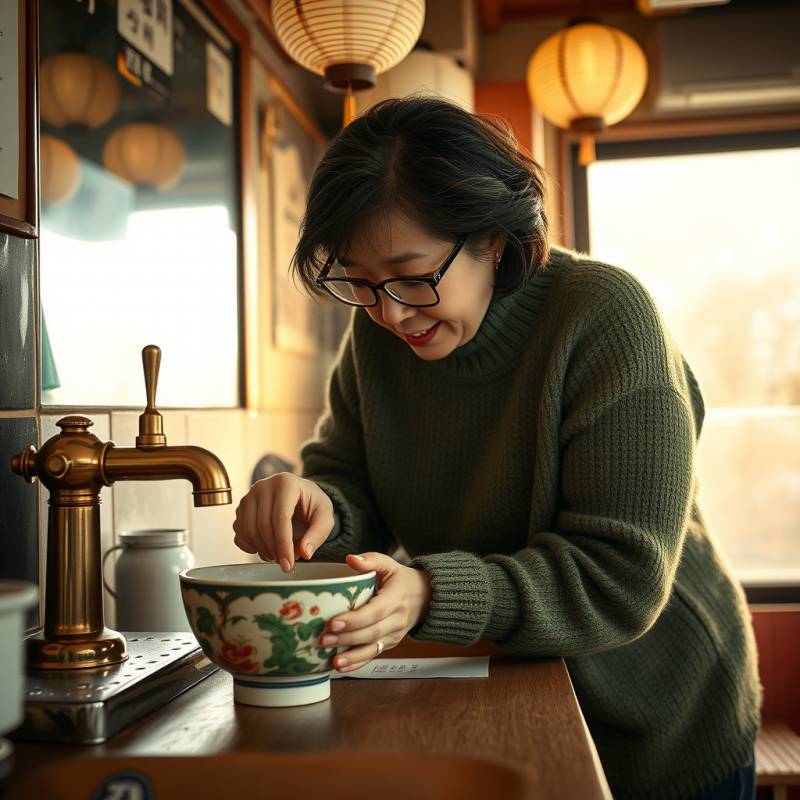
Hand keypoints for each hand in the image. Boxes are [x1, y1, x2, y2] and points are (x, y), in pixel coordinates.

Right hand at [232, 473, 334, 571]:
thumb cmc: (312, 504)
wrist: (302, 496)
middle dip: (273, 549)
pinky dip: (247, 544)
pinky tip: (261, 549)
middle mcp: (264, 486)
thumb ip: (317, 534)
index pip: (280, 518)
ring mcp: (250, 495)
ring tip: (277, 555)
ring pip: (249, 529)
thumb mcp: (324, 517)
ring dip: (262, 549)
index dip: (283, 544)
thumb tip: (304, 552)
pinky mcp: (242, 506)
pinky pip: (239, 530)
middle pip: (263, 525)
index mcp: (286, 483)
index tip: (287, 564)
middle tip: (285, 562)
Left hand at [320, 552, 432, 672]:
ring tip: (332, 660)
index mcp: (396, 598)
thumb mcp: (389, 564)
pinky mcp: (390, 644)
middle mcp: (398, 619)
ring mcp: (395, 634)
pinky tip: (342, 667)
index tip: (333, 623)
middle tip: (324, 639)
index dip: (354, 620)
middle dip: (347, 639)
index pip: (375, 612)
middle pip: (371, 632)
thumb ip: (371, 560)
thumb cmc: (402, 580)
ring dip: (352, 656)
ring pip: (373, 648)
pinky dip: (357, 663)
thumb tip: (350, 559)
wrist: (425, 597)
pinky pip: (373, 655)